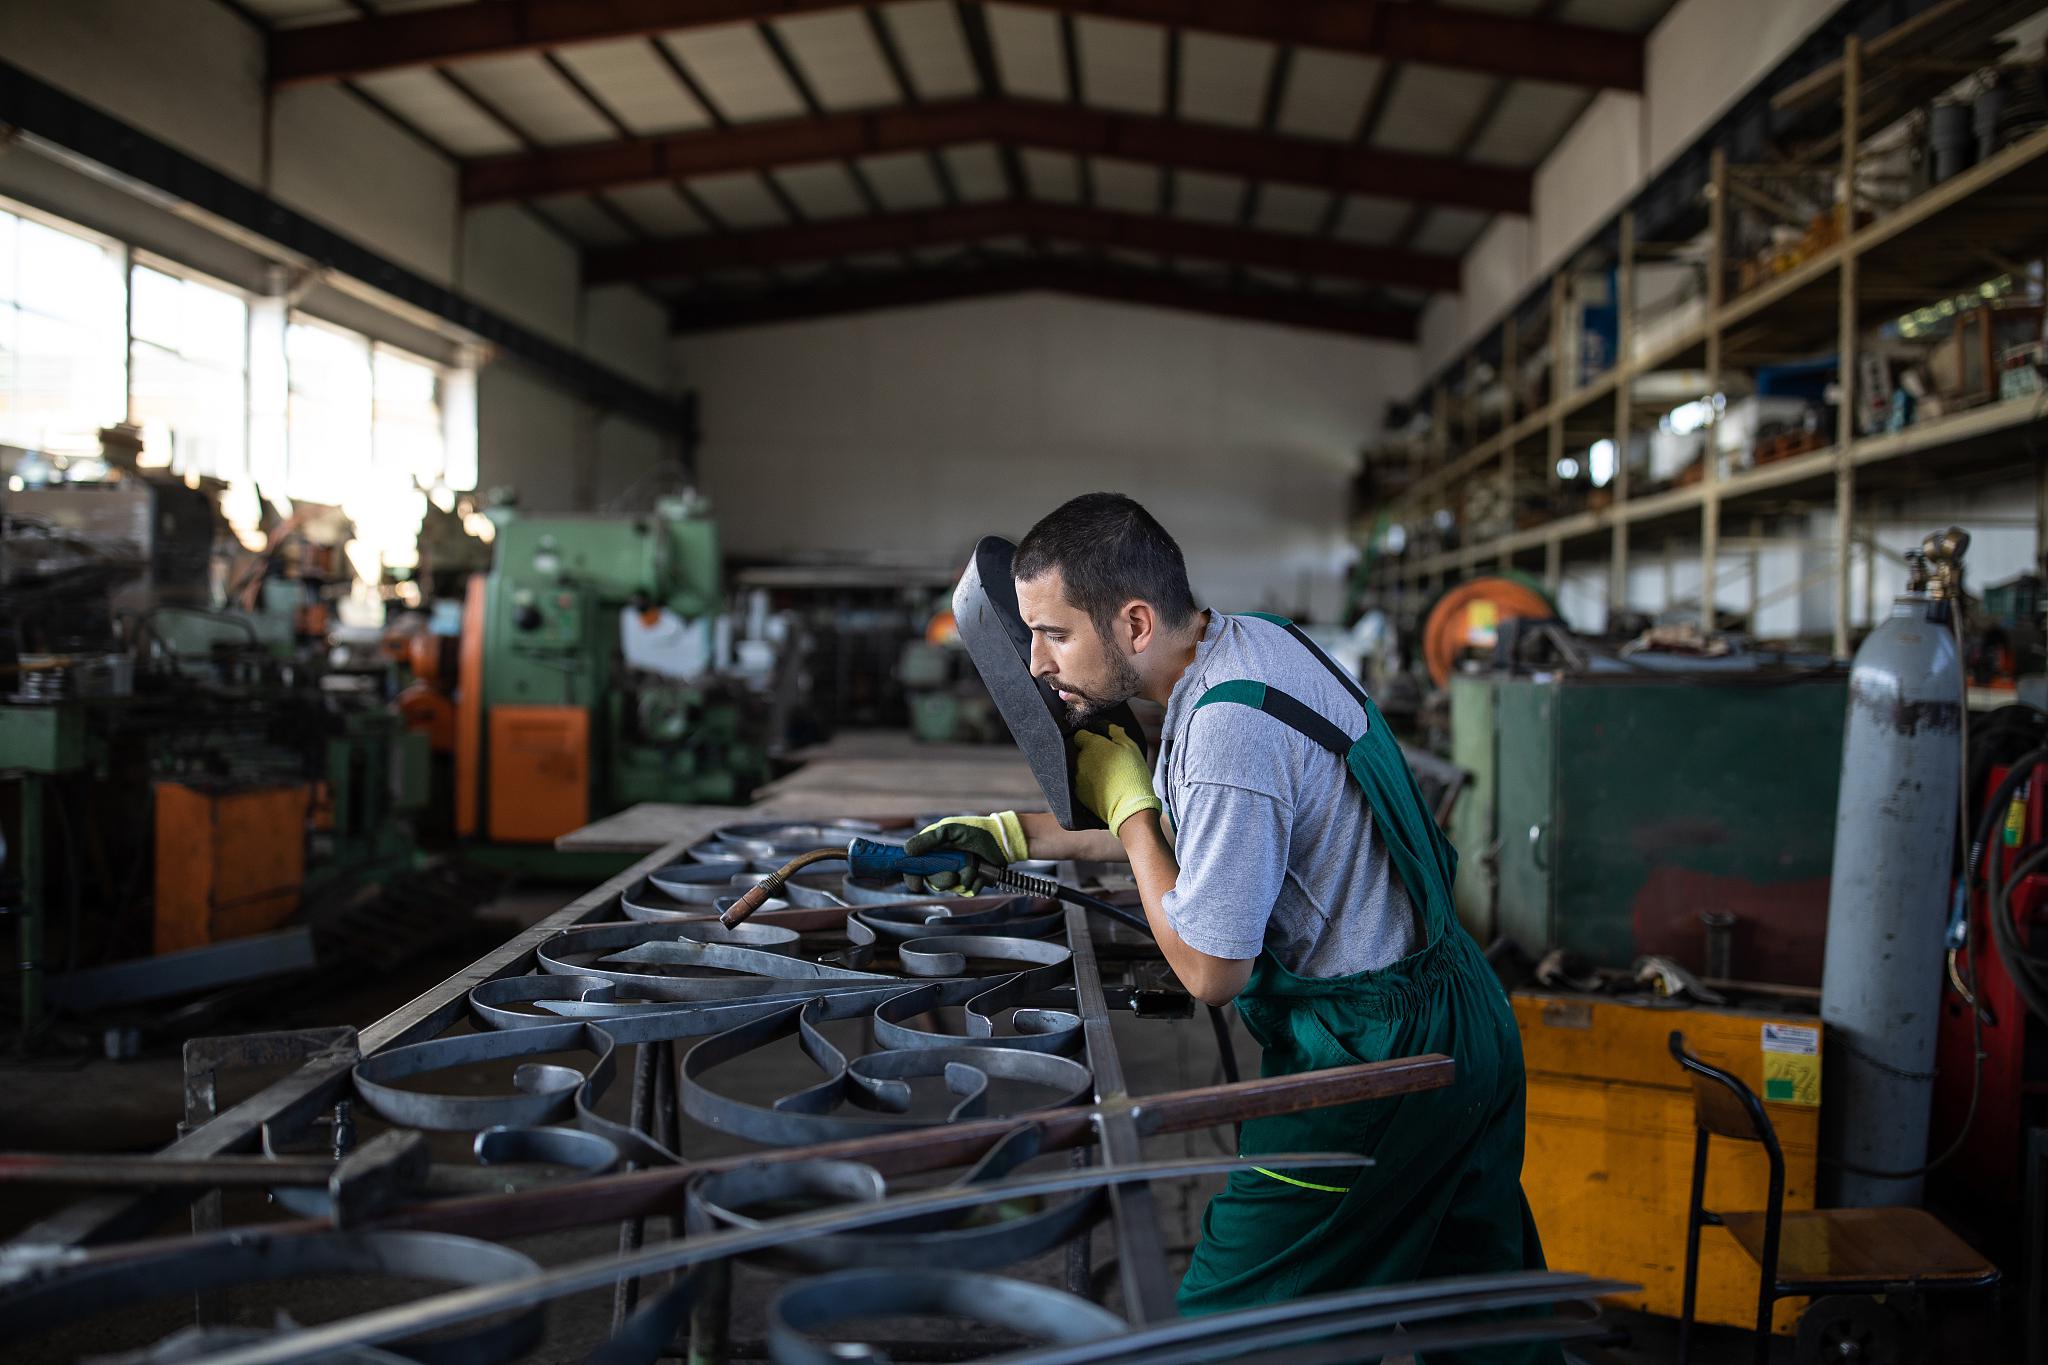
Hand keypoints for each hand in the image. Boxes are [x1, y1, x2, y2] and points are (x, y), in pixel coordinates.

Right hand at [902, 811, 1028, 893]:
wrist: (1002, 840)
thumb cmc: (976, 830)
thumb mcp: (950, 829)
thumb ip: (928, 839)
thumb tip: (907, 850)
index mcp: (935, 850)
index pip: (916, 867)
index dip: (913, 877)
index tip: (915, 883)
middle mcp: (944, 863)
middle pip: (932, 881)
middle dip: (942, 880)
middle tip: (953, 875)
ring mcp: (958, 873)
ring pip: (950, 888)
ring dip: (962, 880)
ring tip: (973, 867)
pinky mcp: (971, 881)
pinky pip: (967, 891)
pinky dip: (974, 884)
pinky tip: (980, 873)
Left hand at [1073, 725, 1161, 836]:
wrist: (1129, 806)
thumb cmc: (1132, 773)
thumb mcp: (1131, 747)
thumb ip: (1117, 733)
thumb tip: (1110, 727)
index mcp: (1091, 745)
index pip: (1080, 735)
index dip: (1090, 737)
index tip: (1100, 743)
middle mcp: (1080, 760)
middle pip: (1081, 752)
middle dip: (1092, 754)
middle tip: (1109, 761)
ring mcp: (1078, 778)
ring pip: (1081, 768)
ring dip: (1090, 770)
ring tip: (1108, 777)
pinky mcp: (1078, 794)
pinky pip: (1082, 784)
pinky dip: (1089, 784)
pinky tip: (1104, 788)